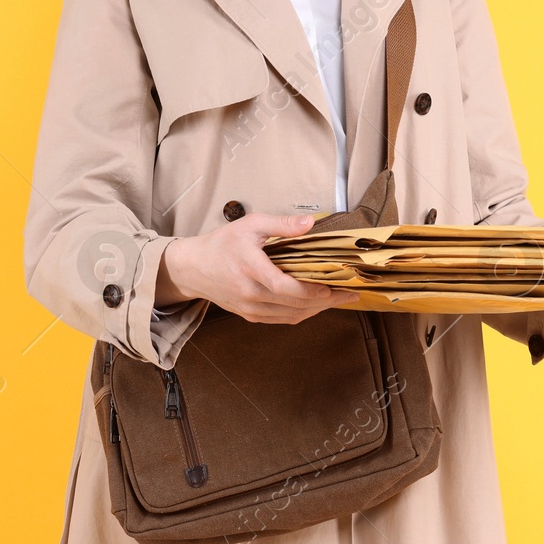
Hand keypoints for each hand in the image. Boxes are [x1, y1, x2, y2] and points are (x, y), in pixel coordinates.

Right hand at [155, 212, 359, 323]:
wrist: (193, 268)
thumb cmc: (222, 244)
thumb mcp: (251, 224)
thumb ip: (281, 224)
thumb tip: (311, 223)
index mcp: (250, 269)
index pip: (286, 288)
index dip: (312, 291)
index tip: (334, 287)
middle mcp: (250, 294)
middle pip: (294, 306)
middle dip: (326, 302)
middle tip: (349, 293)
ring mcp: (250, 308)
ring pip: (291, 316)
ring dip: (317, 310)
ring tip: (338, 299)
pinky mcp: (250, 316)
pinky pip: (281, 320)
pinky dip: (302, 314)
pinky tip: (316, 305)